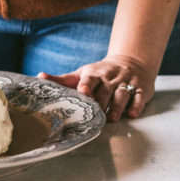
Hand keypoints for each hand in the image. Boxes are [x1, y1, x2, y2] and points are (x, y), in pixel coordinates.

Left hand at [38, 54, 155, 121]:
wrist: (130, 62)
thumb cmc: (100, 73)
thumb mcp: (82, 73)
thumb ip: (61, 79)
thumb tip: (38, 77)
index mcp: (94, 74)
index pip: (89, 79)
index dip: (86, 85)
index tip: (82, 91)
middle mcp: (110, 78)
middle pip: (105, 91)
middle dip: (101, 102)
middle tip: (96, 115)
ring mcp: (126, 83)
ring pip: (122, 94)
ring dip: (117, 106)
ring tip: (112, 118)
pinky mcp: (141, 89)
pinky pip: (139, 97)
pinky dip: (136, 106)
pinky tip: (132, 114)